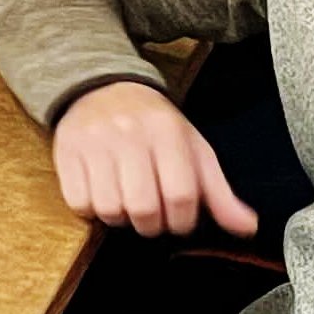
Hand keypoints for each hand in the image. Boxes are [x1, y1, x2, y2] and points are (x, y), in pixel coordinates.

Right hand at [50, 82, 258, 240]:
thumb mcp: (192, 148)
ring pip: (109, 209)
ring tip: (124, 201)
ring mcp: (93, 142)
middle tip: (150, 215)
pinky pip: (78, 203)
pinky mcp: (65, 150)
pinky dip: (91, 209)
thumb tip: (248, 227)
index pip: (181, 195)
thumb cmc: (153, 124)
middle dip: (150, 224)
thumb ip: (218, 191)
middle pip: (144, 208)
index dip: (182, 220)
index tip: (178, 218)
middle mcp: (129, 134)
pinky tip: (100, 192)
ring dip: (120, 217)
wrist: (101, 86)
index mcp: (167, 132)